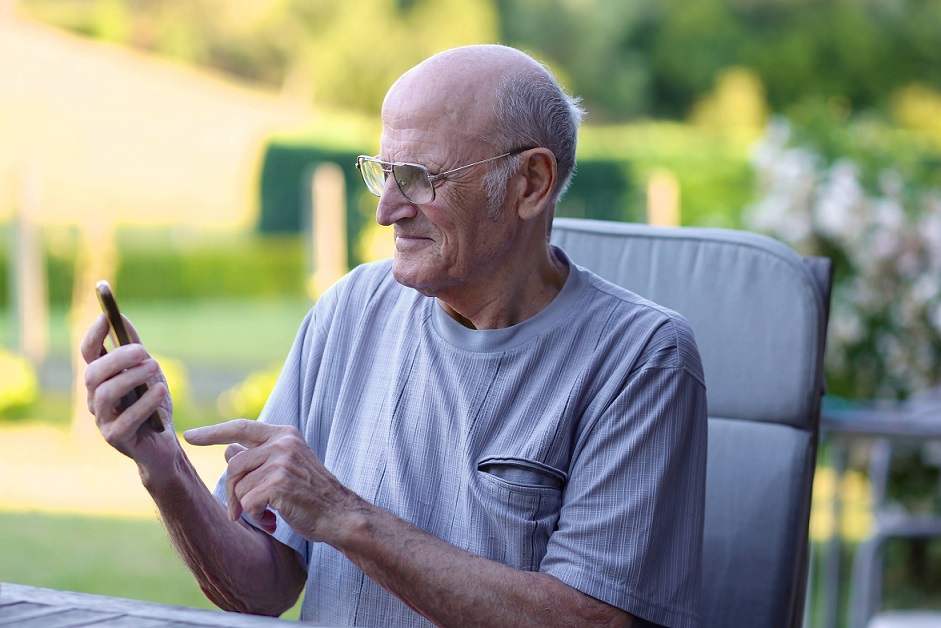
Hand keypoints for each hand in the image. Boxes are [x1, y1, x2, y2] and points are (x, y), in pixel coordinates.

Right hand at [82, 313, 174, 462]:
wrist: (164, 445)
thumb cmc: (153, 405)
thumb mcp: (147, 372)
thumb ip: (135, 348)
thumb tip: (122, 317)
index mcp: (102, 380)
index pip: (88, 353)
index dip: (94, 334)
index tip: (106, 316)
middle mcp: (96, 398)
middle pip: (94, 373)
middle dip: (117, 358)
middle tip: (143, 351)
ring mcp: (103, 419)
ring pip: (106, 394)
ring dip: (131, 378)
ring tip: (155, 367)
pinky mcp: (116, 438)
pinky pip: (126, 419)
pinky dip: (144, 402)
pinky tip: (160, 390)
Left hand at [184, 419, 358, 541]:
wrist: (339, 514)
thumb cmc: (311, 493)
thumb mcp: (285, 468)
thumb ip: (258, 456)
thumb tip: (228, 449)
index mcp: (284, 434)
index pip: (241, 427)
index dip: (213, 432)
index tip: (189, 435)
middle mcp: (283, 443)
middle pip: (234, 465)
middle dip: (230, 492)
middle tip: (237, 512)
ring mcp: (282, 461)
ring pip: (239, 487)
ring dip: (247, 508)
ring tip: (268, 514)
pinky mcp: (280, 484)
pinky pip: (248, 503)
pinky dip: (256, 518)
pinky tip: (273, 521)